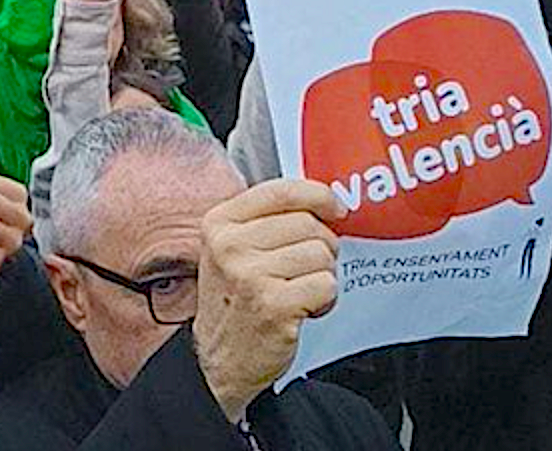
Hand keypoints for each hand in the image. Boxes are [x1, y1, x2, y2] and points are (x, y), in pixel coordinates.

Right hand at [194, 179, 343, 422]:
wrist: (218, 360)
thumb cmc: (233, 302)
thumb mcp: (231, 251)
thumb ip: (266, 221)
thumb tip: (321, 202)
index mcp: (219, 223)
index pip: (281, 191)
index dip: (317, 195)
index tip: (334, 207)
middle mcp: (230, 245)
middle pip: (308, 224)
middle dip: (322, 245)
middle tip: (309, 267)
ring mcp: (250, 275)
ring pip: (321, 254)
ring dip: (323, 275)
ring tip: (301, 291)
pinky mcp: (274, 305)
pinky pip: (326, 285)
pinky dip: (325, 299)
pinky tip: (305, 308)